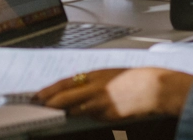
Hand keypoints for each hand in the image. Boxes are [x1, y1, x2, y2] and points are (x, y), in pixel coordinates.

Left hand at [35, 68, 192, 120]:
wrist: (154, 88)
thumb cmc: (135, 79)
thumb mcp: (110, 75)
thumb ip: (93, 83)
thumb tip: (78, 91)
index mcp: (95, 75)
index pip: (65, 82)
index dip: (50, 90)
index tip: (38, 95)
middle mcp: (96, 88)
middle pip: (66, 97)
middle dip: (51, 102)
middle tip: (39, 105)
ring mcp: (102, 102)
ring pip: (78, 109)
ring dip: (69, 111)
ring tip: (60, 112)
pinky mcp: (110, 115)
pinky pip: (95, 117)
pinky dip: (91, 116)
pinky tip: (94, 113)